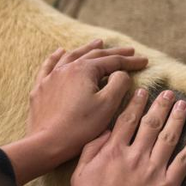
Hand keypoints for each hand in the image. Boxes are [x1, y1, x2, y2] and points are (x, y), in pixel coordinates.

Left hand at [1, 39, 147, 185]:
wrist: (47, 143)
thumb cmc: (80, 126)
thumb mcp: (107, 105)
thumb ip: (119, 84)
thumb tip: (122, 73)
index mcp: (84, 70)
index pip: (113, 61)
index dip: (130, 61)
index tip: (145, 61)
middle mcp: (67, 68)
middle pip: (94, 55)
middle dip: (114, 53)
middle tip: (129, 51)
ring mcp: (51, 77)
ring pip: (72, 56)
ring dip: (88, 48)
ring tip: (98, 42)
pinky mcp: (41, 88)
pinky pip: (49, 65)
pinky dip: (57, 56)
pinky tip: (61, 51)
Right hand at [71, 89, 185, 185]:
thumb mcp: (79, 175)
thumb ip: (91, 150)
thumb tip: (105, 131)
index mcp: (113, 151)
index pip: (127, 120)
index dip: (136, 104)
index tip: (143, 92)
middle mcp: (136, 155)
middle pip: (151, 124)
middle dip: (160, 106)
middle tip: (168, 93)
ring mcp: (154, 169)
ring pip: (169, 137)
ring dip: (177, 118)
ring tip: (183, 105)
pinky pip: (185, 161)